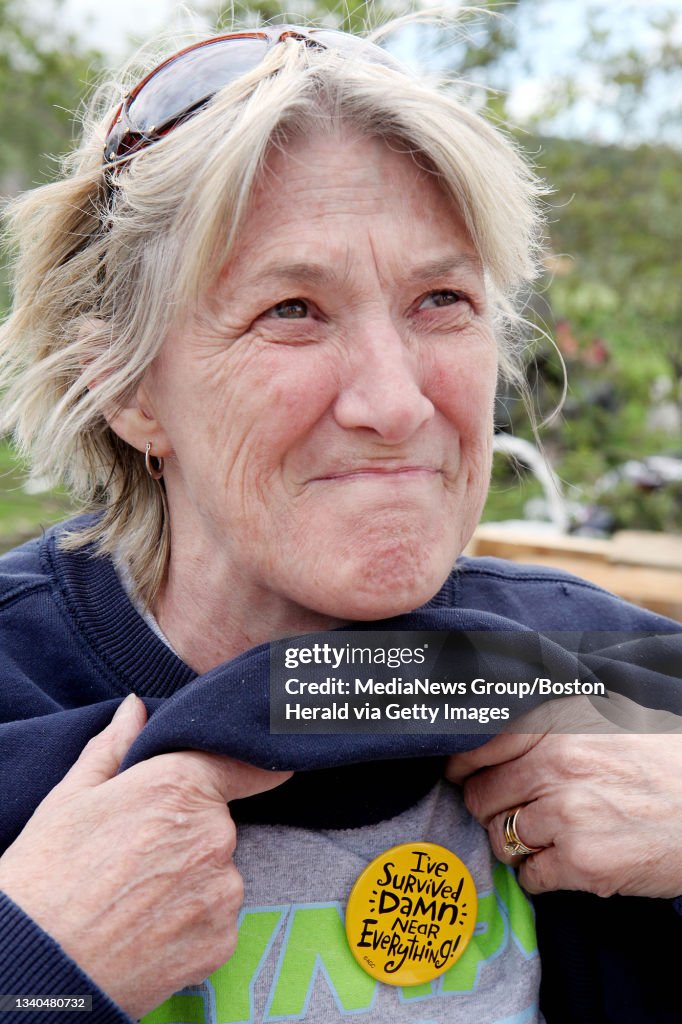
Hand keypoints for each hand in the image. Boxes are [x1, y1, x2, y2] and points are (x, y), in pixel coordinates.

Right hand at [0, 694, 291, 1017]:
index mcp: (180, 786)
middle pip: (217, 822)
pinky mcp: (222, 940)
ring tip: (135, 899)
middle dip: (187, 833)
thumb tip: (135, 708)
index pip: (240, 764)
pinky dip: (190, 922)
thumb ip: (114, 748)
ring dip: (190, 880)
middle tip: (136, 857)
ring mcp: (222, 890)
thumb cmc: (46, 878)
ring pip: (217, 872)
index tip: (270, 766)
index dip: (248, 765)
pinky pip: (216, 918)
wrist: (37, 967)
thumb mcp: (71, 798)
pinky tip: (148, 928)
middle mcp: (214, 834)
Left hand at [446, 695, 681, 898]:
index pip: (478, 745)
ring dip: (513, 845)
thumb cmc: (661, 765)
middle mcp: (555, 765)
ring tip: (544, 838)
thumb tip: (489, 733)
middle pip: (480, 797)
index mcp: (557, 726)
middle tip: (509, 813)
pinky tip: (566, 862)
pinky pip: (530, 877)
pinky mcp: (582, 863)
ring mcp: (567, 815)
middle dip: (489, 809)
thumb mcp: (605, 722)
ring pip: (499, 839)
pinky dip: (540, 876)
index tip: (460, 775)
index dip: (462, 765)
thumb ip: (550, 725)